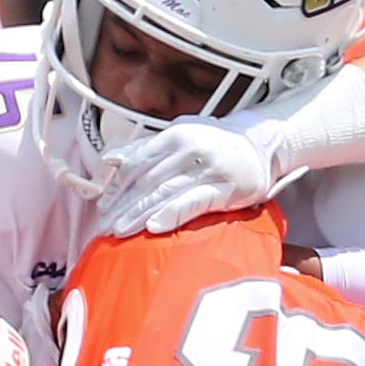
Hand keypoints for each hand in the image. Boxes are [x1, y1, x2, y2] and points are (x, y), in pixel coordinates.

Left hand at [94, 119, 284, 235]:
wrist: (261, 145)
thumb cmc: (216, 142)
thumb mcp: (181, 134)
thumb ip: (146, 147)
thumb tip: (111, 159)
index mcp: (175, 135)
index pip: (137, 163)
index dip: (117, 186)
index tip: (103, 205)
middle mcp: (189, 149)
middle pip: (146, 181)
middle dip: (123, 205)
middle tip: (105, 225)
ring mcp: (208, 169)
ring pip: (164, 193)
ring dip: (138, 214)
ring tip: (120, 231)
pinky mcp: (226, 189)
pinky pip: (192, 203)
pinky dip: (171, 215)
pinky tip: (153, 227)